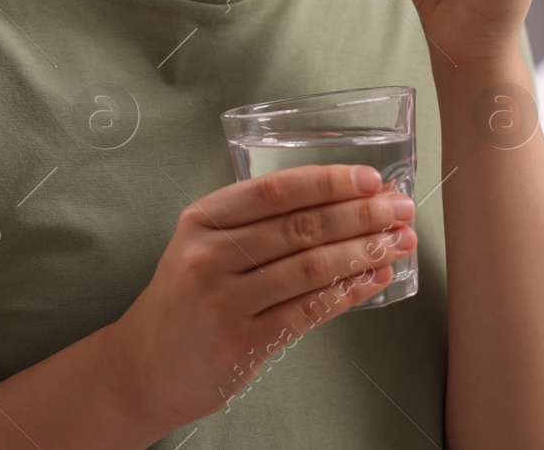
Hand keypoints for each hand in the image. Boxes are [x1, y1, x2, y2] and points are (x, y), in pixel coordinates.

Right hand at [108, 164, 417, 431]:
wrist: (144, 365)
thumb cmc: (186, 298)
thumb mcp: (201, 244)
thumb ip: (256, 222)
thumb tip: (342, 200)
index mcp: (202, 220)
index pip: (275, 190)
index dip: (329, 182)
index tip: (370, 178)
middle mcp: (210, 256)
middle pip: (300, 227)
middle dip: (360, 214)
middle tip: (399, 208)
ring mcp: (225, 302)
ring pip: (310, 268)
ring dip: (364, 251)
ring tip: (398, 240)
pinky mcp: (243, 343)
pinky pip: (309, 311)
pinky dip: (349, 292)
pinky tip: (375, 278)